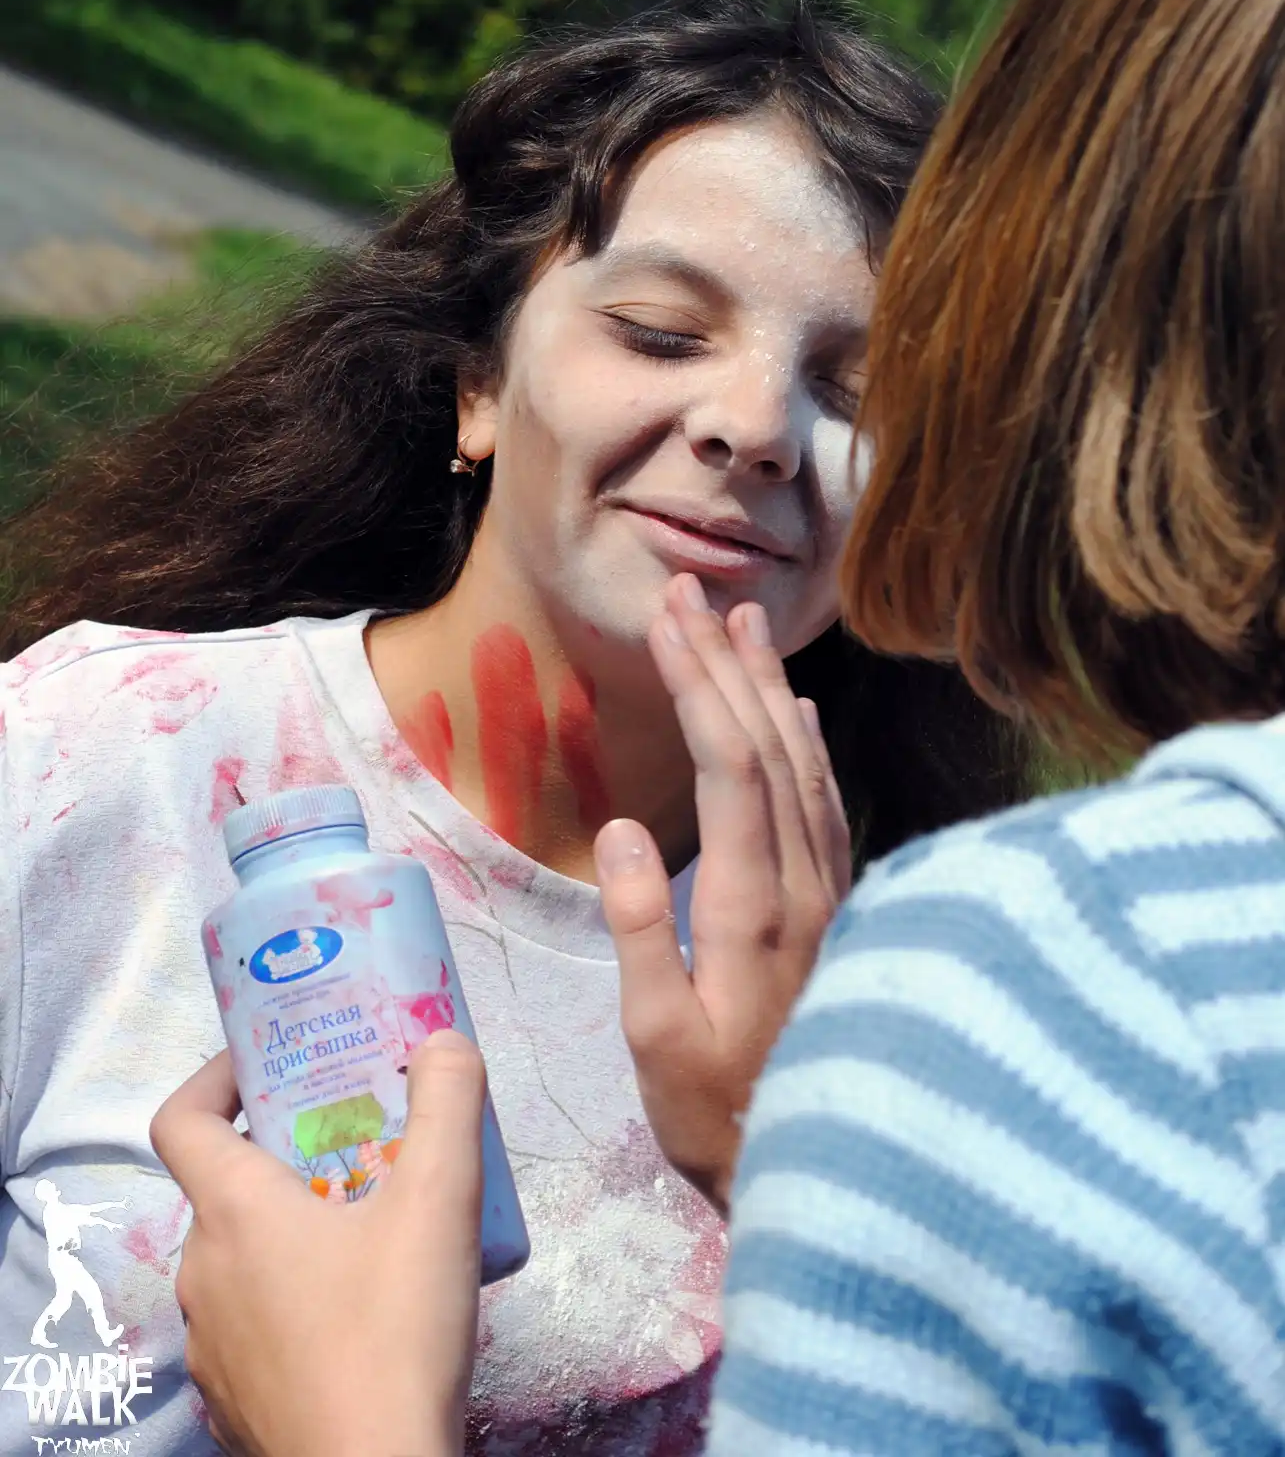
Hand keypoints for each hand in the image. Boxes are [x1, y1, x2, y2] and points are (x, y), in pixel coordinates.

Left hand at [150, 1031, 485, 1456]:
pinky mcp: (232, 1401)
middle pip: (223, 1189)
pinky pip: (252, 1326)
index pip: (178, 1120)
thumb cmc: (393, 1332)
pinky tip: (357, 1313)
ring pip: (239, 1260)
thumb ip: (447, 1104)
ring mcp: (210, 1345)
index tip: (268, 1063)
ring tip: (368, 1227)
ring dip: (290, 1230)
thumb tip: (443, 1041)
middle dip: (284, 1154)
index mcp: (233, 1213)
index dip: (214, 1079)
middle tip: (355, 1142)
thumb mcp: (440, 1201)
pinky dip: (291, 1300)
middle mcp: (202, 1273)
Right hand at [595, 573, 851, 1215]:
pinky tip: (795, 711)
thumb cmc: (716, 1111)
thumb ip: (644, 929)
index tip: (667, 618)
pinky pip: (826, 799)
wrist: (821, 1160)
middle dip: (726, 661)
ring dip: (769, 686)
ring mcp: (829, 892)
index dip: (699, 682)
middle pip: (769, 745)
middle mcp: (805, 883)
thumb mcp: (657, 1038)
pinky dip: (806, 741)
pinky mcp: (836, 905)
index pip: (731, 765)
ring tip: (741, 620)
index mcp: (755, 905)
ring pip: (804, 764)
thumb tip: (623, 826)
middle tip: (690, 592)